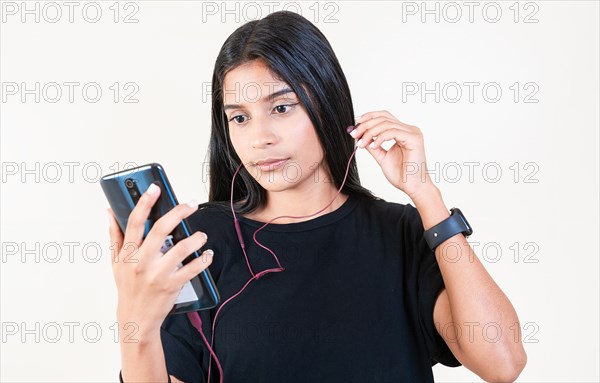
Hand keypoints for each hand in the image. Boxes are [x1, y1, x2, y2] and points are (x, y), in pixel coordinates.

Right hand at [107, 183, 212, 338]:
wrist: (135, 319)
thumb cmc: (127, 287)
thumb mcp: (115, 263)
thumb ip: (114, 236)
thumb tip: (109, 212)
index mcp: (127, 253)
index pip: (134, 222)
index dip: (144, 203)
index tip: (155, 188)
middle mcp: (141, 262)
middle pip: (160, 230)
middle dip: (178, 213)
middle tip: (191, 205)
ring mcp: (157, 274)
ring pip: (180, 249)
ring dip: (195, 239)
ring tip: (202, 235)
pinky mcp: (172, 286)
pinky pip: (192, 269)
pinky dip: (203, 260)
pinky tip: (207, 254)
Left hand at [350, 110, 435, 198]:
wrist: (412, 187)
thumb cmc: (401, 174)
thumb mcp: (382, 157)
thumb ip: (373, 145)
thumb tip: (361, 137)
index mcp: (403, 132)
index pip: (385, 116)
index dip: (369, 116)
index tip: (356, 122)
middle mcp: (409, 129)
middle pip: (384, 118)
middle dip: (366, 125)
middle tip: (354, 134)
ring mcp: (412, 133)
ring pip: (386, 124)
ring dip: (370, 132)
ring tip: (361, 143)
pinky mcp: (414, 138)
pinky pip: (392, 132)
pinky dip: (380, 138)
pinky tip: (373, 146)